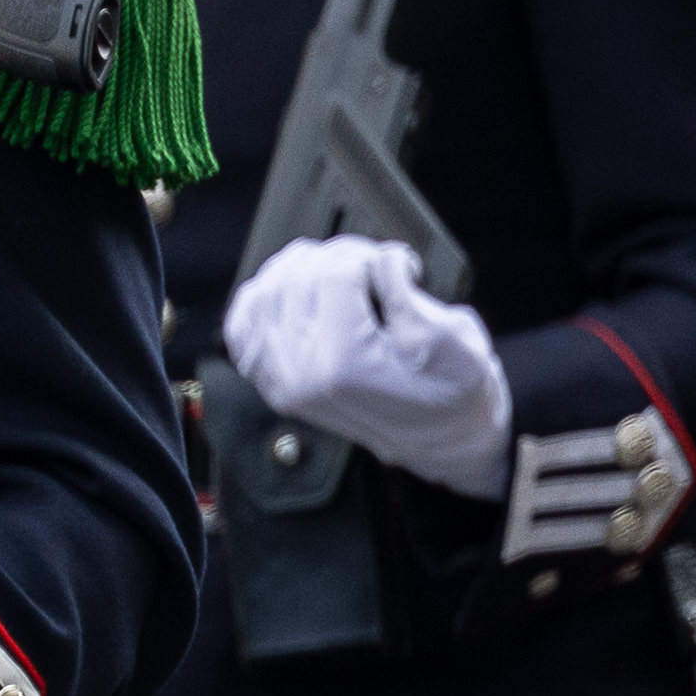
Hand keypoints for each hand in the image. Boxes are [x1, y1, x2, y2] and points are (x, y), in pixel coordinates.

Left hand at [223, 233, 517, 499]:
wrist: (441, 439)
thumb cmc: (452, 393)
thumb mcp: (453, 337)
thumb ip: (406, 291)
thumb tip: (379, 258)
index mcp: (345, 364)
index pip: (334, 274)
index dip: (370, 256)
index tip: (400, 268)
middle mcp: (301, 374)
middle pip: (297, 275)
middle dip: (340, 257)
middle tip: (375, 269)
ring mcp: (279, 380)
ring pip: (266, 289)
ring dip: (304, 270)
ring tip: (344, 278)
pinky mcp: (271, 380)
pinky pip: (243, 323)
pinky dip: (265, 296)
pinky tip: (298, 292)